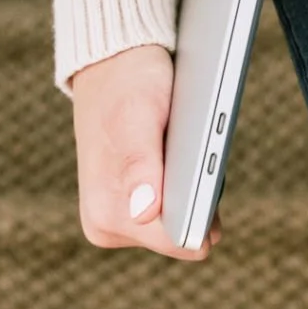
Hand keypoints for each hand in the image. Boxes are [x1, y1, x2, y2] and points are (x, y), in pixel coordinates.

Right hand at [70, 44, 219, 259]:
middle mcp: (107, 225)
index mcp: (106, 213)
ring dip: (191, 190)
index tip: (198, 169)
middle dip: (195, 198)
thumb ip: (141, 166)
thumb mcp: (139, 117)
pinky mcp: (131, 210)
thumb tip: (145, 211)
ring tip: (174, 150)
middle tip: (183, 152)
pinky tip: (174, 157)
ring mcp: (118, 220)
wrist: (110, 67)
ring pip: (183, 223)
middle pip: (183, 236)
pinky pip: (177, 211)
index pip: (178, 241)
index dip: (201, 208)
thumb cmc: (127, 86)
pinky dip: (185, 186)